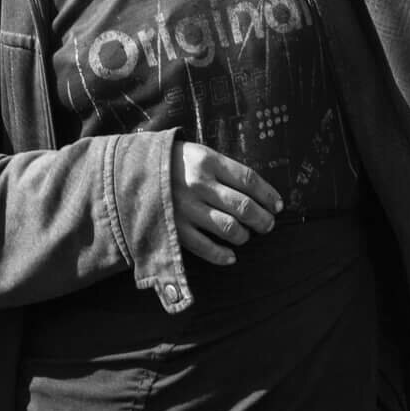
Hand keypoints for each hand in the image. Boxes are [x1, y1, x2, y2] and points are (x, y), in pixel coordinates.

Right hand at [173, 141, 280, 264]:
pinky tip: (231, 256)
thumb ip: (224, 169)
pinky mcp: (175, 228)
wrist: (131, 172)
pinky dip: (222, 255)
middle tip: (268, 224)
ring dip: (244, 235)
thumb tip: (256, 191)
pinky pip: (205, 247)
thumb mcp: (198, 154)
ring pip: (228, 227)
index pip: (248, 179)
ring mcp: (186, 208)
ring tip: (247, 236)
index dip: (268, 195)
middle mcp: (199, 184)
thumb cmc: (174, 163)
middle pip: (242, 206)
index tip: (278, 205)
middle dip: (262, 219)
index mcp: (207, 161)